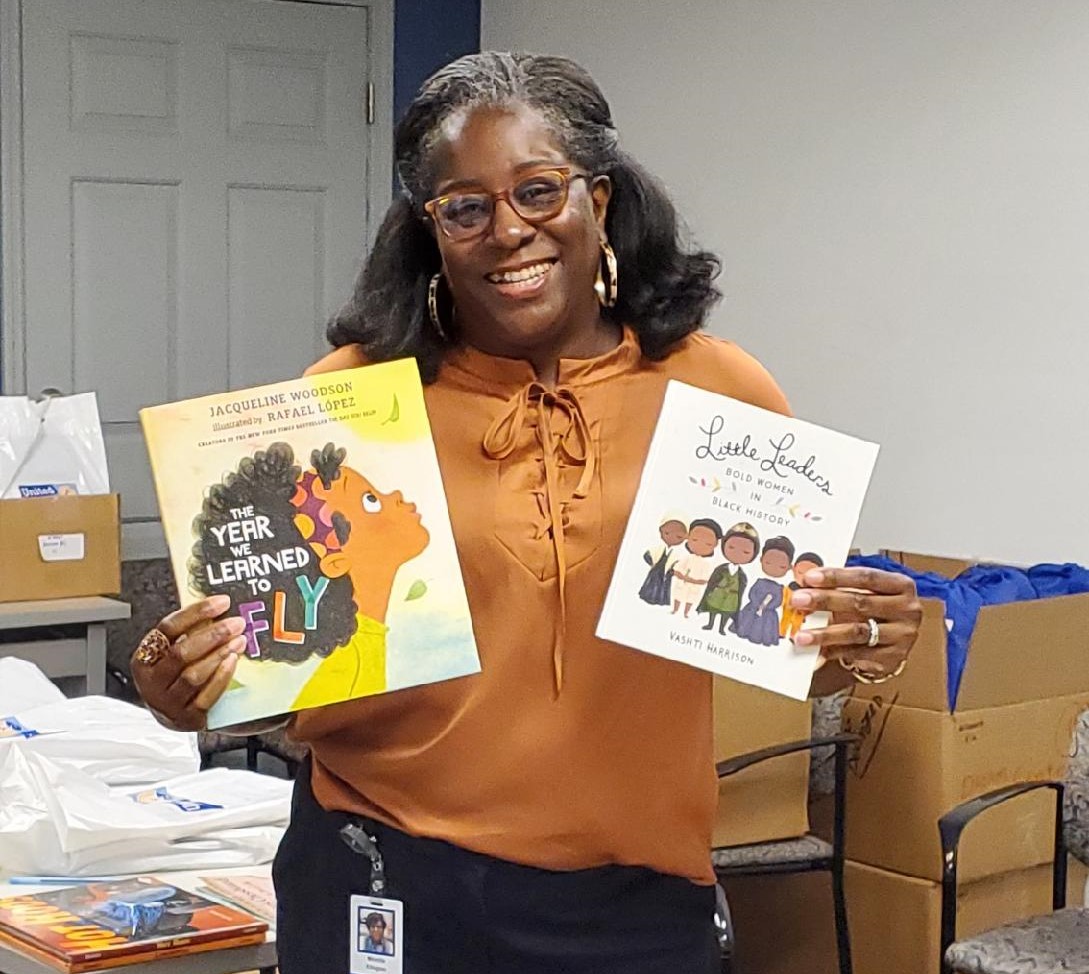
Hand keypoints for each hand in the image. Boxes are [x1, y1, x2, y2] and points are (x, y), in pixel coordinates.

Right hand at [130, 596, 247, 730]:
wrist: (175, 714)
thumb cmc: (177, 676)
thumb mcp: (175, 652)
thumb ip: (191, 632)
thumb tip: (220, 607)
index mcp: (144, 658)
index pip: (168, 628)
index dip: (196, 612)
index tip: (222, 602)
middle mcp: (151, 682)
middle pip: (180, 653)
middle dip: (212, 635)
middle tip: (237, 623)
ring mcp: (167, 703)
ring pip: (193, 675)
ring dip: (219, 654)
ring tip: (239, 640)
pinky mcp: (186, 719)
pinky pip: (205, 697)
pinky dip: (221, 677)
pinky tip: (233, 661)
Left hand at [788, 566, 920, 679]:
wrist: (893, 644)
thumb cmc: (876, 611)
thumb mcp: (867, 593)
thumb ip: (842, 587)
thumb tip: (805, 585)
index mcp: (901, 585)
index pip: (866, 577)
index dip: (836, 576)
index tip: (810, 577)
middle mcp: (907, 609)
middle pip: (860, 602)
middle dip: (825, 600)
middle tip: (799, 601)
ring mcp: (902, 635)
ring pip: (857, 632)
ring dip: (825, 633)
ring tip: (801, 635)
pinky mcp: (893, 658)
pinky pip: (857, 654)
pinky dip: (833, 652)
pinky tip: (816, 651)